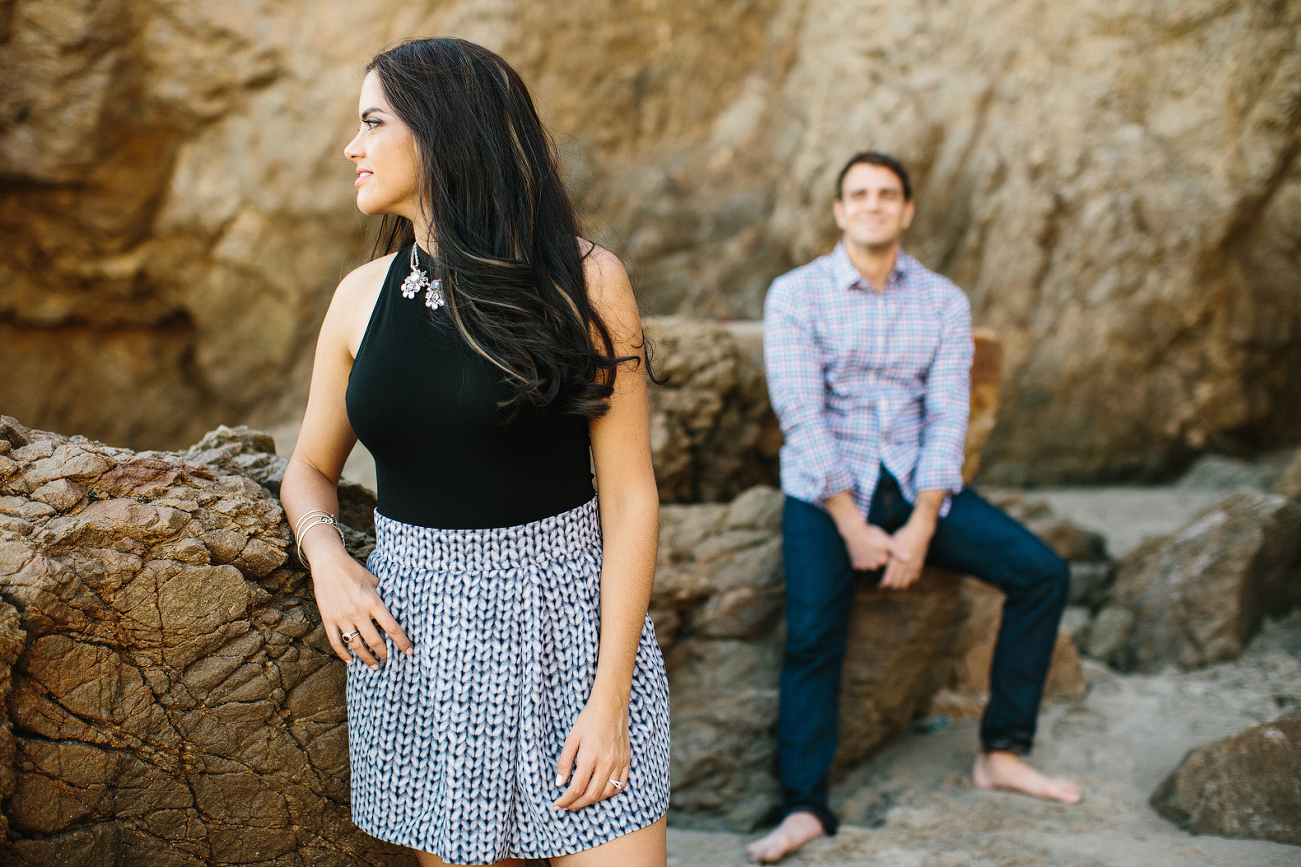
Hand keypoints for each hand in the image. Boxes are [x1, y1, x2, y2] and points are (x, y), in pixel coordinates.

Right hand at [311, 549, 412, 668]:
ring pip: (356, 646)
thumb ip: (384, 595)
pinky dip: (343, 654)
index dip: (402, 642)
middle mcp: (358, 612)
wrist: (328, 563)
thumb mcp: (374, 581)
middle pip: (374, 641)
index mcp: (372, 601)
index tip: (409, 652)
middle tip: (390, 661)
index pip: (391, 627)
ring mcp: (341, 617)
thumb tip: (397, 607)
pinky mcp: (328, 619)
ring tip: (374, 665)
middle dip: (384, 654)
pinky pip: (336, 642)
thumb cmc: (354, 570)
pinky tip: (351, 661)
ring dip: (366, 658)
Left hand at [552, 693, 630, 810]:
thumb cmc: (588, 720)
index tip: (557, 804)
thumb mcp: (571, 739)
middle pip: (591, 794)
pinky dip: (609, 793)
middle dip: (577, 804)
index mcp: (590, 757)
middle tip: (566, 806)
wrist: (610, 706)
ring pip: (606, 792)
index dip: (566, 800)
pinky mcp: (626, 761)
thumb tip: (559, 783)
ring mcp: (619, 763)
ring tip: (580, 800)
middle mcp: (606, 763)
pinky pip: (620, 785)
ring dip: (592, 800)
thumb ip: (564, 762)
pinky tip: (599, 792)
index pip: (576, 788)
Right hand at [838, 518, 898, 571]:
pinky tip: (860, 551)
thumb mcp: (887, 541)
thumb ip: (897, 551)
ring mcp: (863, 565)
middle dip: (876, 556)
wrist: (854, 532)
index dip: (885, 552)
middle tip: (874, 545)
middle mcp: (873, 566)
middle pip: (877, 563)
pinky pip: (859, 564)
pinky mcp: (855, 563)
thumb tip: (909, 559)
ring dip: (868, 559)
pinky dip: (860, 560)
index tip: (882, 545)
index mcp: (882, 560)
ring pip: (868, 564)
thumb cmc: (872, 534)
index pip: (886, 559)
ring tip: (867, 547)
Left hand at [879, 517, 932, 589]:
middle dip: (889, 586)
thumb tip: (878, 563)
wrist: (920, 531)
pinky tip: (904, 575)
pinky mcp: (919, 566)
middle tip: (884, 584)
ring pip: (905, 584)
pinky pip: (913, 578)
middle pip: (896, 584)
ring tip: (894, 581)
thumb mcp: (891, 544)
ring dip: (899, 584)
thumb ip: (887, 556)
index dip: (882, 585)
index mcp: (896, 562)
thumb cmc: (903, 535)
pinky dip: (908, 580)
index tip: (878, 586)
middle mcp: (905, 567)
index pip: (888, 580)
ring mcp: (913, 567)